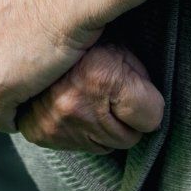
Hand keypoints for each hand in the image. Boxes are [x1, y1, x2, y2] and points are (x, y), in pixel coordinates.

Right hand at [16, 43, 164, 152]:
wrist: (36, 41)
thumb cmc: (90, 45)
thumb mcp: (122, 50)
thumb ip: (141, 82)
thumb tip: (154, 118)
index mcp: (100, 76)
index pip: (151, 119)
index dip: (149, 104)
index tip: (139, 92)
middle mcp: (75, 105)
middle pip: (129, 138)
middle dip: (127, 120)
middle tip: (113, 95)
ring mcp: (55, 124)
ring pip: (107, 146)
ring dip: (106, 128)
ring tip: (93, 100)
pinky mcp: (41, 135)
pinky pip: (83, 148)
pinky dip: (85, 132)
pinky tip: (77, 109)